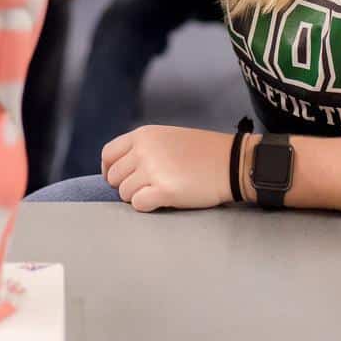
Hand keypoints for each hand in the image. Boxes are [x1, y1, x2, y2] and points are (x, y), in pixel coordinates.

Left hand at [102, 125, 233, 212]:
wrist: (232, 163)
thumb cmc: (201, 152)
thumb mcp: (167, 137)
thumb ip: (142, 148)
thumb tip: (118, 169)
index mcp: (143, 134)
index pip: (108, 154)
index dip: (109, 170)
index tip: (118, 179)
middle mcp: (144, 150)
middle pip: (114, 177)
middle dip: (126, 186)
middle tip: (146, 188)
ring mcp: (153, 169)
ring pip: (124, 193)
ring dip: (138, 197)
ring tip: (158, 192)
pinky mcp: (164, 190)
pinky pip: (138, 205)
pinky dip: (146, 206)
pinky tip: (162, 200)